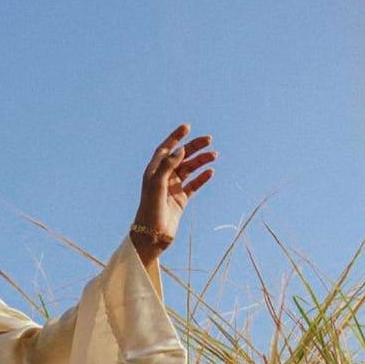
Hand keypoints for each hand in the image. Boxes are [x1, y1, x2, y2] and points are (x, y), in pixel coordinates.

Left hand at [133, 122, 215, 262]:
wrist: (151, 236)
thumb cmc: (150, 210)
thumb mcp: (156, 186)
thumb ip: (167, 166)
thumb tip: (180, 150)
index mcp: (154, 172)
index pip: (165, 149)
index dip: (175, 137)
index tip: (187, 127)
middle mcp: (163, 178)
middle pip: (181, 157)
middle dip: (194, 147)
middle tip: (209, 140)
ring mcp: (173, 188)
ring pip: (189, 169)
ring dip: (201, 161)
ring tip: (214, 156)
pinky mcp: (181, 199)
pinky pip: (194, 185)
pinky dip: (202, 178)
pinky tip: (211, 172)